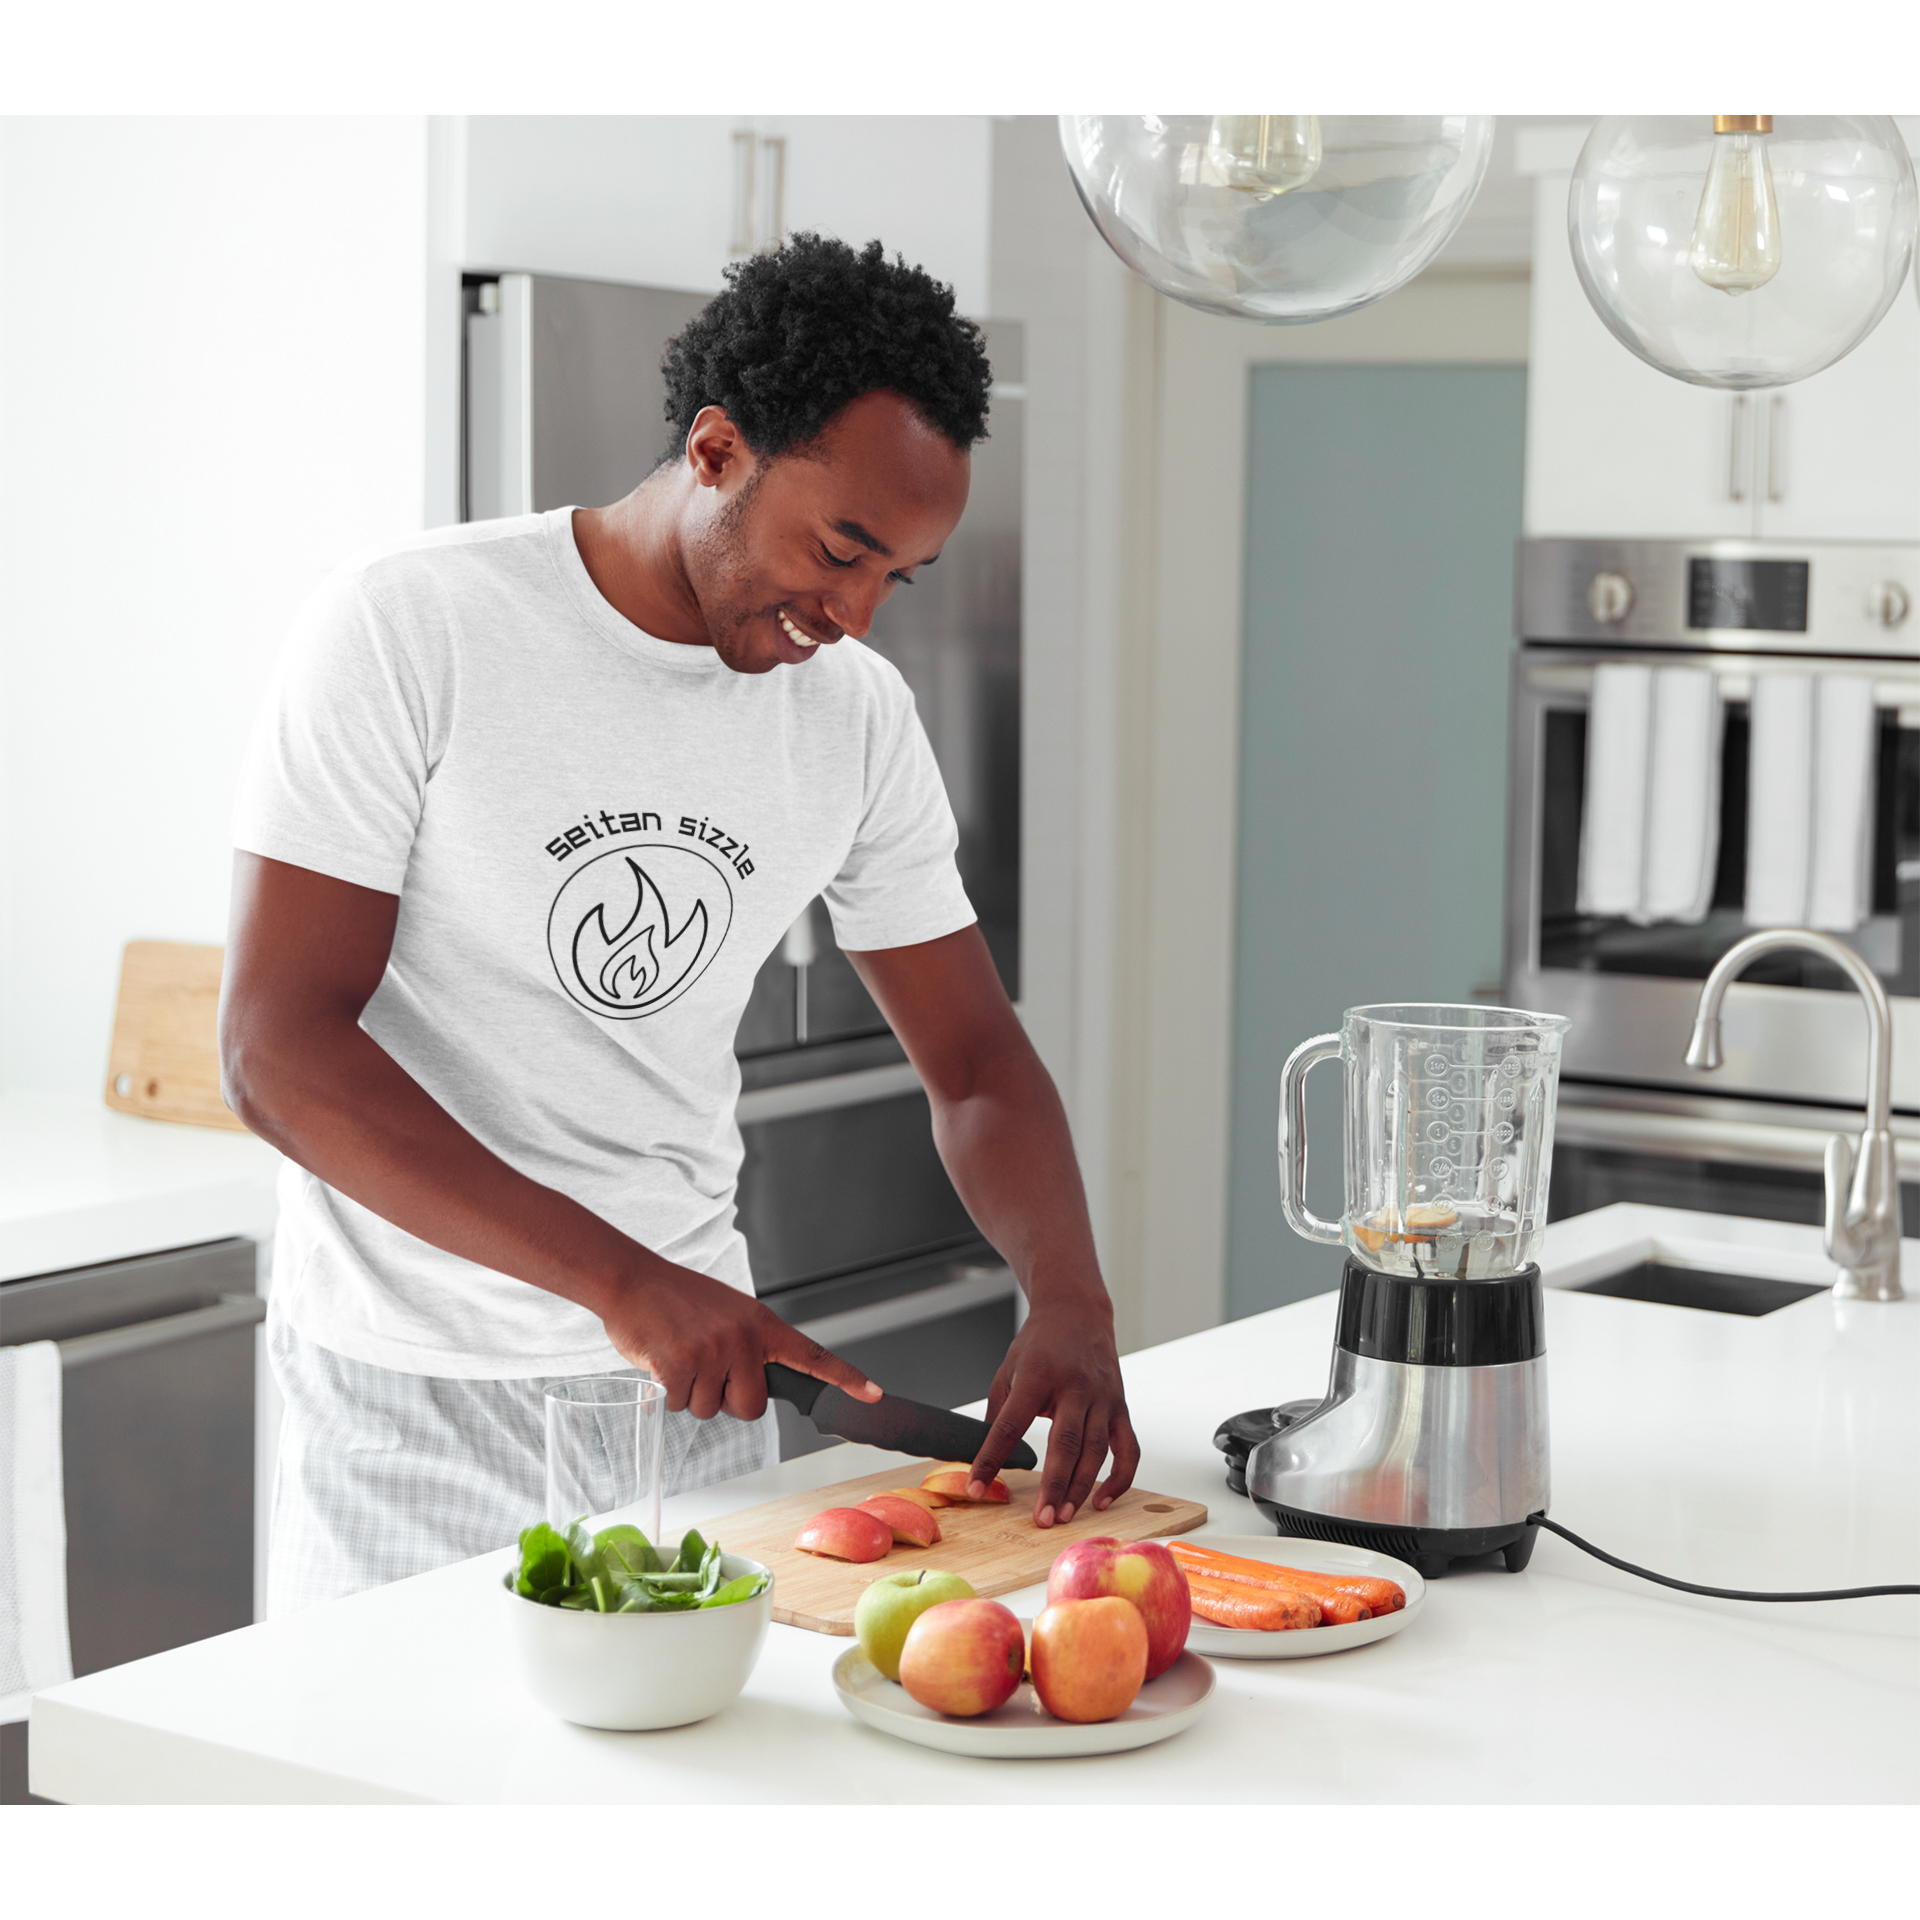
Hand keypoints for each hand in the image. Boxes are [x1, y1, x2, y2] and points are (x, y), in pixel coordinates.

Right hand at [598, 1260, 880, 1423]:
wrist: (633, 1280)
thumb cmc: (678, 1300)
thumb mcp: (729, 1313)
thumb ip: (749, 1346)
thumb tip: (757, 1385)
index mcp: (761, 1325)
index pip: (812, 1355)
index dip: (844, 1378)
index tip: (873, 1395)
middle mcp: (743, 1339)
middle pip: (751, 1407)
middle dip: (727, 1400)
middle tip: (706, 1371)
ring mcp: (712, 1352)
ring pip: (710, 1409)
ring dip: (691, 1393)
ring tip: (680, 1355)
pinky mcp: (679, 1366)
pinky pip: (680, 1405)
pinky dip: (667, 1392)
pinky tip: (661, 1361)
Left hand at [967, 1296, 1139, 1527]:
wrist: (1078, 1312)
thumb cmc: (1039, 1344)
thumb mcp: (1008, 1369)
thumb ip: (998, 1412)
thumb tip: (984, 1457)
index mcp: (1038, 1376)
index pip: (1010, 1425)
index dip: (991, 1459)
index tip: (976, 1487)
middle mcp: (1075, 1387)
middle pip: (1065, 1444)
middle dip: (1053, 1486)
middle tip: (1042, 1519)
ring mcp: (1103, 1398)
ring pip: (1096, 1451)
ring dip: (1081, 1489)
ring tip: (1064, 1516)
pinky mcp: (1121, 1406)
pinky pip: (1127, 1450)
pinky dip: (1119, 1479)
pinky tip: (1101, 1500)